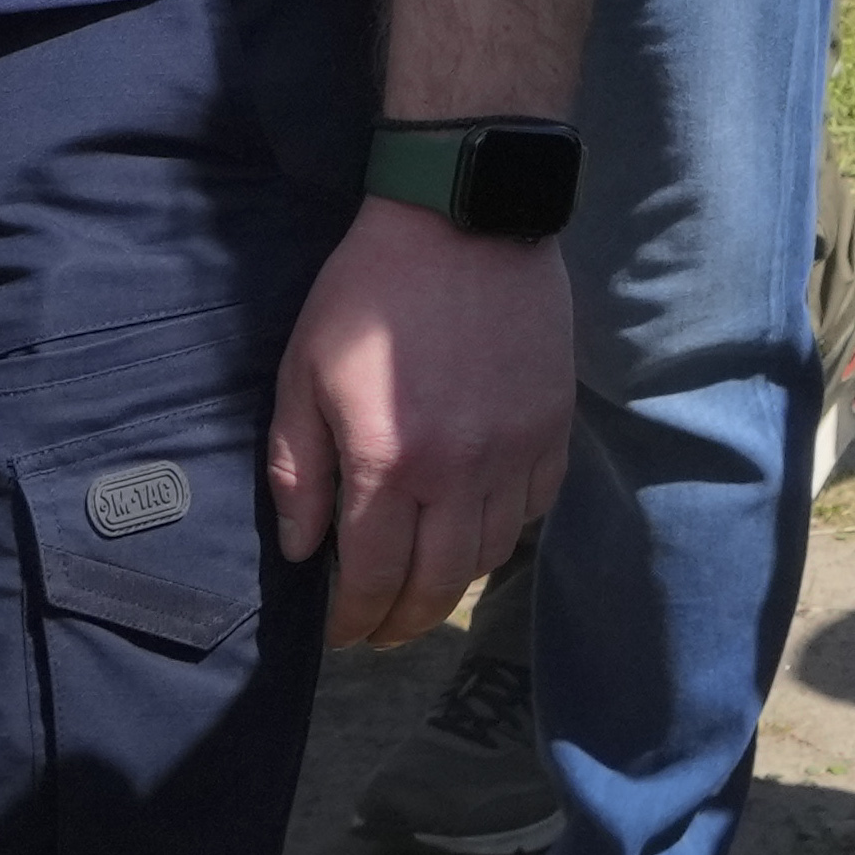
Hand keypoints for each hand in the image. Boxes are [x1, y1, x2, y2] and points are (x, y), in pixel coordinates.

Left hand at [269, 196, 574, 650]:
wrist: (466, 221)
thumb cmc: (368, 294)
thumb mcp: (303, 374)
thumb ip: (299, 470)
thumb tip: (304, 549)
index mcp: (389, 462)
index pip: (371, 576)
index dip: (351, 619)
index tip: (338, 633)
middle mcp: (461, 470)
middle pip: (439, 583)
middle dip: (404, 621)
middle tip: (382, 629)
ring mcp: (518, 449)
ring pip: (493, 552)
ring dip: (455, 581)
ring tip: (426, 581)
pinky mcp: (555, 423)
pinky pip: (536, 505)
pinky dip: (505, 531)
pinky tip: (477, 525)